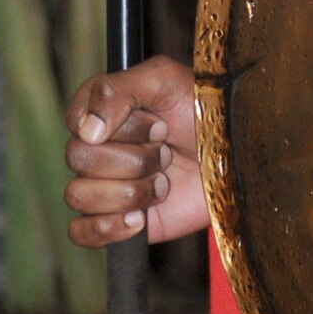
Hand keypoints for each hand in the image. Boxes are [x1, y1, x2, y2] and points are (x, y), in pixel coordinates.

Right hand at [64, 55, 207, 246]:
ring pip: (80, 195)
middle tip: (166, 150)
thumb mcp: (164, 80)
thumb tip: (85, 131)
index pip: (77, 121)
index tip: (155, 120)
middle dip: (132, 157)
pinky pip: (82, 233)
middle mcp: (97, 147)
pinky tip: (140, 218)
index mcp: (101, 109)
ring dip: (131, 190)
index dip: (118, 125)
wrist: (235, 154)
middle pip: (78, 159)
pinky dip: (108, 228)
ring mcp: (104, 185)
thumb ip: (117, 90)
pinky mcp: (115, 220)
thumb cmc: (203, 109)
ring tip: (163, 181)